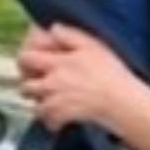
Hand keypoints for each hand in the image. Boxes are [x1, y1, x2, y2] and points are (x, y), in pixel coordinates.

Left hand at [18, 24, 143, 132]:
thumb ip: (70, 35)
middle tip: (35, 87)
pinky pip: (49, 121)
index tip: (30, 64)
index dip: (25, 60)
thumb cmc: (112, 74)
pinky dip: (51, 122)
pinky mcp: (63, 116)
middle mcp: (52, 82)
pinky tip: (58, 120)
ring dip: (39, 105)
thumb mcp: (94, 46)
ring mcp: (56, 100)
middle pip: (25, 86)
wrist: (123, 102)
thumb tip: (53, 28)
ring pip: (35, 105)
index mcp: (57, 63)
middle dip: (28, 86)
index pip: (26, 58)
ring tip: (47, 103)